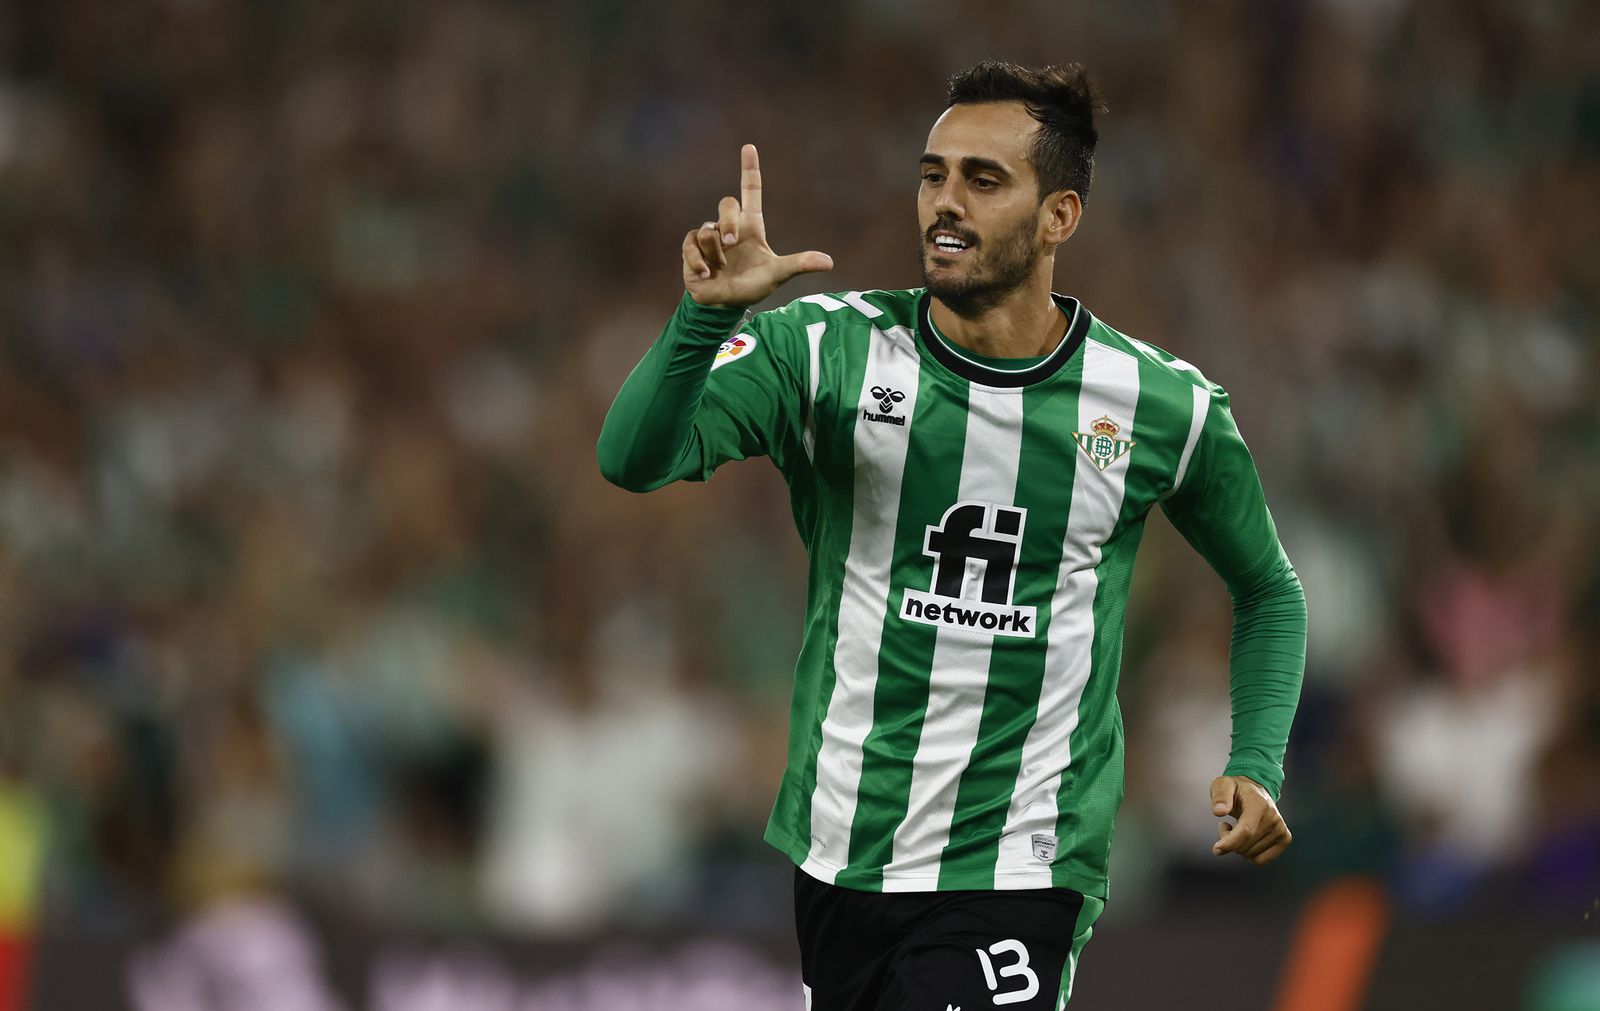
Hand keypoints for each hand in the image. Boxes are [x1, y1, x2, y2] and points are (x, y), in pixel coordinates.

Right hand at [681, 144, 832, 307]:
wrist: (723, 305)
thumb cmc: (751, 286)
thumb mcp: (776, 275)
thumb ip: (798, 265)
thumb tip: (829, 262)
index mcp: (751, 226)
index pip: (751, 191)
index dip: (750, 169)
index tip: (749, 147)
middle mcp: (730, 227)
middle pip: (726, 203)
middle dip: (727, 222)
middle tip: (730, 243)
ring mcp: (709, 237)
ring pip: (707, 230)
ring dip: (715, 254)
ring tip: (720, 269)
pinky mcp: (692, 248)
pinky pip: (691, 245)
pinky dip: (699, 262)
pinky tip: (706, 274)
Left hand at [1210, 775, 1291, 865]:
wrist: (1255, 790)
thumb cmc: (1236, 789)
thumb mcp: (1222, 785)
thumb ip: (1220, 796)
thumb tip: (1219, 811)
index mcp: (1259, 804)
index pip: (1246, 831)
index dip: (1229, 843)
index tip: (1217, 848)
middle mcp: (1273, 818)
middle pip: (1245, 846)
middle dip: (1229, 842)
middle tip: (1226, 827)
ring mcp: (1281, 829)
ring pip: (1251, 855)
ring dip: (1238, 847)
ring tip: (1237, 829)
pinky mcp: (1284, 839)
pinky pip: (1261, 860)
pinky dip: (1250, 854)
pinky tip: (1247, 839)